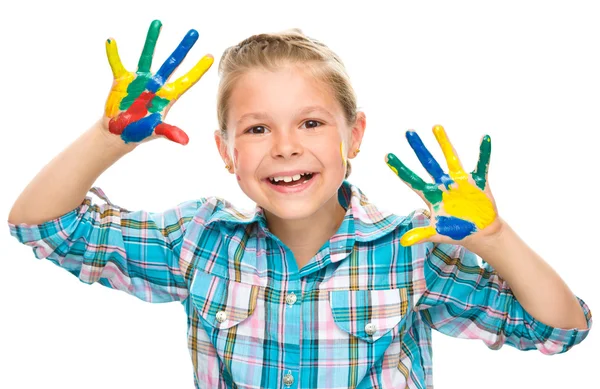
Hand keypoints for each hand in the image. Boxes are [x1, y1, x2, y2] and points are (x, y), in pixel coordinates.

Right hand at [104, 20, 212, 144]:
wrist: (120, 131)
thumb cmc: (141, 132)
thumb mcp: (156, 131)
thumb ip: (169, 132)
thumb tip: (186, 141)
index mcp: (168, 96)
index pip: (187, 80)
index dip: (198, 69)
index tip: (210, 56)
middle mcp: (156, 84)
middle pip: (172, 62)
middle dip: (183, 48)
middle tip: (194, 32)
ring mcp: (140, 80)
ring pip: (148, 56)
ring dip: (152, 40)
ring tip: (158, 23)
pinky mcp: (122, 80)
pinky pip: (117, 64)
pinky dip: (113, 54)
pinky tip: (111, 41)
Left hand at [385, 125, 499, 245]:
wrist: (480, 232)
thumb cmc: (456, 231)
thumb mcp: (437, 233)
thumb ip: (421, 234)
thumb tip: (404, 242)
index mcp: (431, 196)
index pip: (412, 180)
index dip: (400, 169)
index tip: (386, 156)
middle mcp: (443, 184)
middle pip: (428, 163)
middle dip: (418, 148)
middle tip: (408, 131)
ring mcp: (460, 182)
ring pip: (451, 158)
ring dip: (444, 143)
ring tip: (436, 126)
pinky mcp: (477, 183)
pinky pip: (481, 165)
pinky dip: (484, 153)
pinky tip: (484, 138)